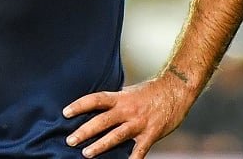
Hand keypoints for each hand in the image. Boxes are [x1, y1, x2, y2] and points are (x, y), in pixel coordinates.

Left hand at [63, 73, 195, 158]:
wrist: (177, 89)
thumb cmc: (152, 91)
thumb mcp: (130, 92)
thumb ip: (115, 102)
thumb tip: (97, 108)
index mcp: (121, 98)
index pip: (95, 100)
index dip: (79, 106)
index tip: (65, 113)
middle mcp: (128, 110)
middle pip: (102, 121)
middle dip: (84, 131)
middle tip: (70, 140)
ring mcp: (139, 123)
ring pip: (116, 136)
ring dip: (100, 146)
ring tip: (86, 153)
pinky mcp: (151, 134)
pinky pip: (139, 151)